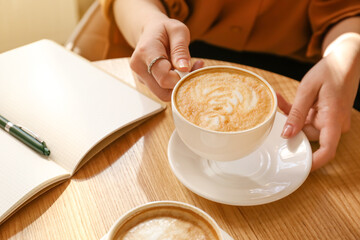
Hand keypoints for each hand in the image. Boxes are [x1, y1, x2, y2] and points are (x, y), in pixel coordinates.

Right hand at [129, 17, 202, 100]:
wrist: (150, 31)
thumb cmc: (165, 30)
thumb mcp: (178, 30)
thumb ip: (180, 49)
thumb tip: (184, 68)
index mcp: (146, 52)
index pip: (164, 77)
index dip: (182, 78)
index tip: (195, 65)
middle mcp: (139, 67)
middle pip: (163, 91)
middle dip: (183, 84)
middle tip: (196, 68)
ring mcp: (141, 77)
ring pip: (164, 94)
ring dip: (180, 86)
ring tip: (190, 69)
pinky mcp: (146, 83)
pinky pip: (163, 91)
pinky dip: (175, 86)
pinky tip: (181, 72)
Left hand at [278, 41, 358, 170]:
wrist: (346, 60)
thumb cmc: (330, 71)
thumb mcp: (308, 90)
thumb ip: (296, 113)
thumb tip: (286, 134)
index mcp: (333, 119)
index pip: (327, 150)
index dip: (313, 163)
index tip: (296, 168)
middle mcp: (334, 123)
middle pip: (308, 136)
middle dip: (291, 126)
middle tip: (277, 112)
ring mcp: (331, 120)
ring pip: (305, 126)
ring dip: (291, 116)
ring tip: (280, 99)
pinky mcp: (326, 115)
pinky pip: (308, 119)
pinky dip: (297, 111)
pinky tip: (284, 100)